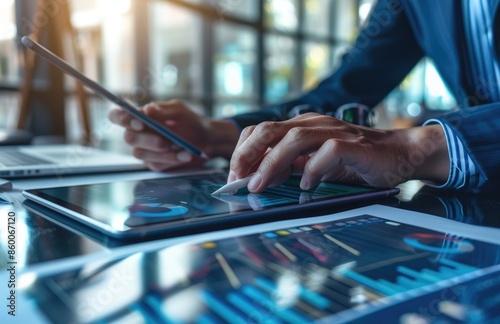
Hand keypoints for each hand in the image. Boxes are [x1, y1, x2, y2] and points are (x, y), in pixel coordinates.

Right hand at [109, 100, 239, 170]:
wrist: (207, 139)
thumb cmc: (191, 121)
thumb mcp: (179, 111)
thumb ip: (163, 111)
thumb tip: (147, 110)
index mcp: (141, 116)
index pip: (118, 116)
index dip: (122, 119)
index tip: (140, 122)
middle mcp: (139, 134)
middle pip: (129, 138)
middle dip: (148, 140)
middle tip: (166, 142)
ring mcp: (146, 150)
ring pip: (141, 154)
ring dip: (162, 152)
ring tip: (182, 148)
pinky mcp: (154, 163)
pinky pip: (156, 164)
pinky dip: (172, 160)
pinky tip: (185, 155)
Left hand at [228, 113, 449, 192]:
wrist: (400, 153)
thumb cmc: (356, 161)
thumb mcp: (315, 163)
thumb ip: (290, 166)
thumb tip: (258, 180)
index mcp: (301, 126)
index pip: (261, 131)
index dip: (242, 152)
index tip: (232, 178)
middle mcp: (314, 124)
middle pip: (269, 129)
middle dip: (246, 154)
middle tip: (235, 180)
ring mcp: (334, 132)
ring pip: (294, 138)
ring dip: (272, 163)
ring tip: (259, 185)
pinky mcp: (355, 145)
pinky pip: (330, 151)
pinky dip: (314, 168)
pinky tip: (307, 185)